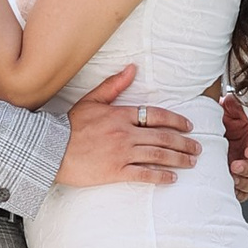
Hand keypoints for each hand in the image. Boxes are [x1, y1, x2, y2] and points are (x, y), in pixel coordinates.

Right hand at [58, 64, 201, 188]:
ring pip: (158, 155)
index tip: (188, 126)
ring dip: (179, 158)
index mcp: (120, 115)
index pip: (156, 115)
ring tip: (191, 162)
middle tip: (198, 147)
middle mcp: (125, 133)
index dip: (176, 120)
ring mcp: (121, 153)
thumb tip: (132, 69)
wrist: (50, 149)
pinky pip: (143, 174)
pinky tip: (172, 178)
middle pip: (163, 137)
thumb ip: (114, 86)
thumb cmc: (69, 125)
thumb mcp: (91, 101)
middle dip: (184, 142)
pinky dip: (160, 177)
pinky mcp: (115, 172)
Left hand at [220, 92, 247, 196]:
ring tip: (232, 179)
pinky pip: (243, 192)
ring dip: (244, 182)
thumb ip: (234, 103)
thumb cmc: (222, 117)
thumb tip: (233, 100)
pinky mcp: (236, 178)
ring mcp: (246, 166)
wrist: (209, 128)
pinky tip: (229, 189)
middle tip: (235, 166)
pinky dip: (239, 193)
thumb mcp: (229, 106)